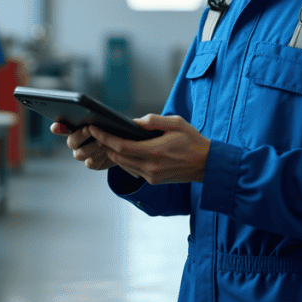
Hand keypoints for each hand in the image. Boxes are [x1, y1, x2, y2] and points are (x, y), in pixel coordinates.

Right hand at [50, 121, 117, 171]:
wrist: (124, 141)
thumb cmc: (112, 126)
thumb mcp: (104, 118)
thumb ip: (93, 116)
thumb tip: (88, 117)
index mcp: (75, 128)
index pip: (61, 127)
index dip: (57, 128)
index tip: (55, 127)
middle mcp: (76, 142)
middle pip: (71, 142)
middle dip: (79, 135)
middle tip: (88, 129)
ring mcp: (82, 154)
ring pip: (79, 154)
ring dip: (90, 147)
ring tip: (101, 141)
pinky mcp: (92, 163)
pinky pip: (90, 163)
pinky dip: (97, 157)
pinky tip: (105, 152)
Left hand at [88, 114, 210, 184]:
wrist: (207, 164)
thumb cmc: (192, 141)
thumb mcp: (176, 123)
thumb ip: (154, 120)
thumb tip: (135, 122)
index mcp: (155, 151)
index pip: (121, 146)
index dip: (105, 137)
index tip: (94, 129)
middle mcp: (150, 167)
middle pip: (118, 156)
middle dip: (104, 145)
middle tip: (95, 133)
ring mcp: (151, 176)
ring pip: (123, 164)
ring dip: (112, 153)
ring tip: (104, 140)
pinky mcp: (153, 180)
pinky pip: (132, 169)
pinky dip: (123, 160)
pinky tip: (120, 150)